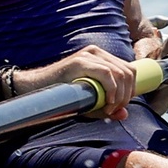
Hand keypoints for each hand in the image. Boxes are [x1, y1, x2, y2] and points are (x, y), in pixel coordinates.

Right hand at [20, 45, 139, 118]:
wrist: (35, 89)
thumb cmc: (62, 96)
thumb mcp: (89, 102)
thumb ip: (107, 108)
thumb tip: (124, 114)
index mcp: (101, 59)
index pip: (129, 70)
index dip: (131, 90)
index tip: (121, 106)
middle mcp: (96, 52)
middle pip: (128, 71)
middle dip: (127, 94)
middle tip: (115, 110)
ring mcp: (89, 54)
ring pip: (121, 72)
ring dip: (121, 94)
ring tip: (109, 108)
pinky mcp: (81, 61)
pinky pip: (107, 73)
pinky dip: (112, 89)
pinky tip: (107, 102)